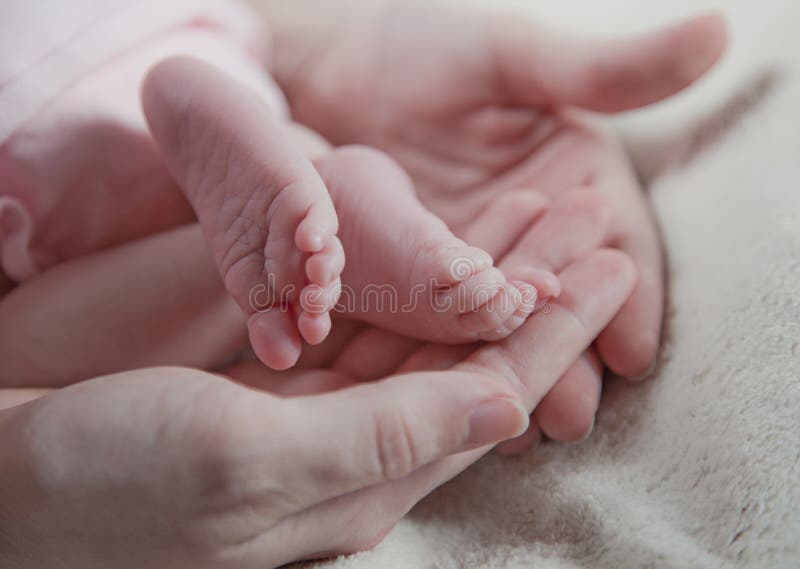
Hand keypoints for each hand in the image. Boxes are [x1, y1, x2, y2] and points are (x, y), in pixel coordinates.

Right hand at [0, 244, 632, 566]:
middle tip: (588, 217)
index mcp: (360, 476)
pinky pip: (353, 287)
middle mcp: (344, 426)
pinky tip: (437, 217)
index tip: (613, 271)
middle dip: (530, 281)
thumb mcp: (254, 469)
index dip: (555, 332)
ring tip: (530, 202)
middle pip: (464, 346)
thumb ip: (385, 439)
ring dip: (477, 256)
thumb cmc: (109, 487)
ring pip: (417, 311)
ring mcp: (301, 376)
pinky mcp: (260, 331)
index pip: (487, 397)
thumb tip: (505, 411)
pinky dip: (404, 248)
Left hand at [266, 0, 726, 443]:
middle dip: (569, 358)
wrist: (326, 69)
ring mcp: (474, 262)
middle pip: (563, 303)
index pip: (620, 246)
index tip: (633, 354)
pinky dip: (452, 364)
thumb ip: (604, 70)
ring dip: (512, 375)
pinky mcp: (418, 282)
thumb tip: (722, 34)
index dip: (629, 299)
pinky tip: (452, 402)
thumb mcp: (515, 57)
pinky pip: (444, 330)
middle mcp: (533, 231)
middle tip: (570, 415)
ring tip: (517, 427)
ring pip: (506, 329)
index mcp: (575, 178)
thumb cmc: (424, 47)